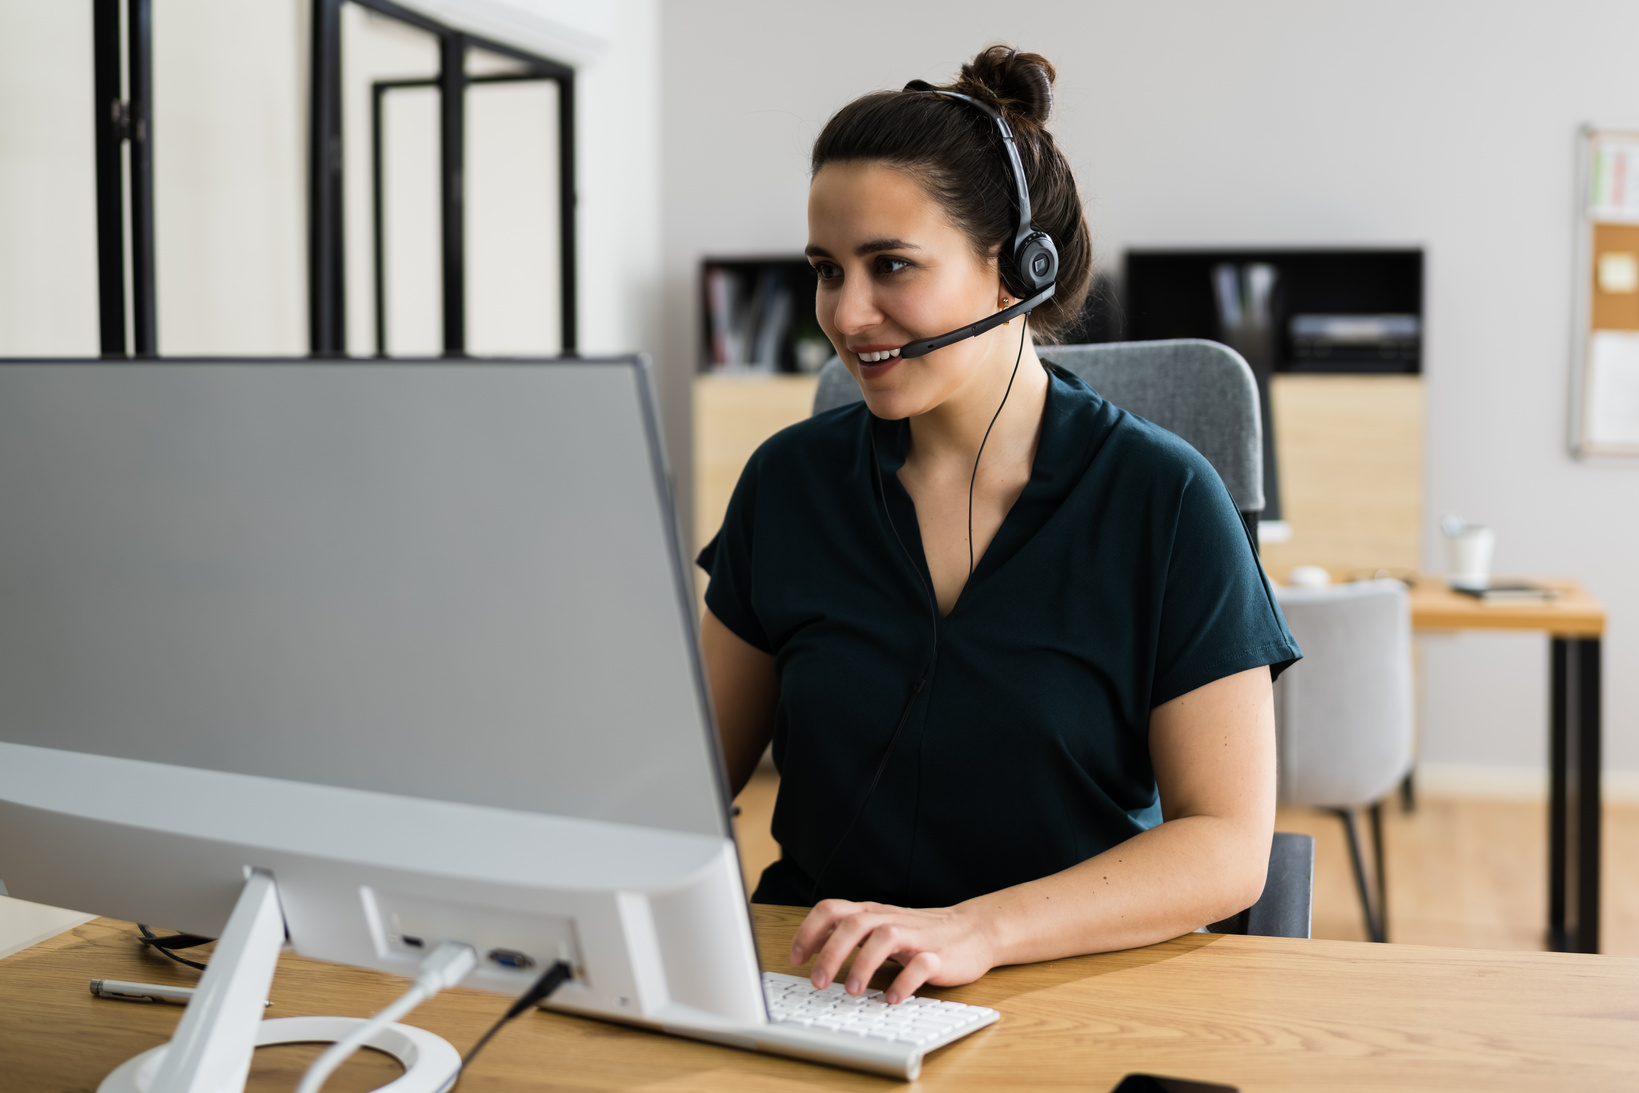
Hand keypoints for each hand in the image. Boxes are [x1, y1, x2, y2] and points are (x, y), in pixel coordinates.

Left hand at [789, 899, 995, 1003]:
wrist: (973, 931)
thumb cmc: (919, 934)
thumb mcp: (880, 927)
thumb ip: (850, 933)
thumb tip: (811, 948)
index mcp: (871, 913)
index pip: (831, 909)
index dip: (809, 932)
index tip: (796, 959)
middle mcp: (890, 920)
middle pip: (853, 923)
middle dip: (830, 953)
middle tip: (817, 983)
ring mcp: (915, 936)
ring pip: (884, 937)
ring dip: (863, 964)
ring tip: (853, 991)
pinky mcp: (939, 955)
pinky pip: (920, 964)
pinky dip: (904, 982)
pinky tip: (892, 999)